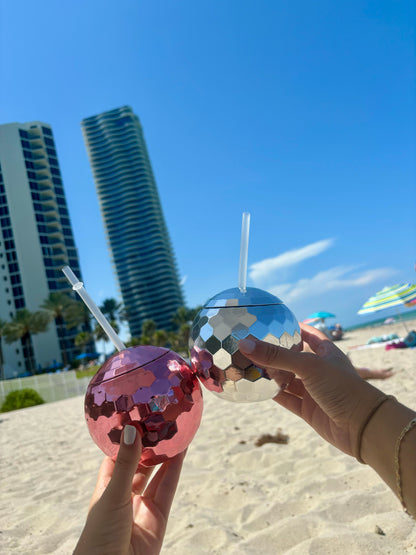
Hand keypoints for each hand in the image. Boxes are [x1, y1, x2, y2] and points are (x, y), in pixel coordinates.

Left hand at [74, 425, 184, 554]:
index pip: (115, 457)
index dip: (125, 438)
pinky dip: (175, 469)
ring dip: (165, 453)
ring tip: (174, 428)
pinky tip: (181, 450)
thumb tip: (131, 429)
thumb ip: (125, 464)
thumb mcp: (111, 495)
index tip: (136, 416)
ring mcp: (142, 506)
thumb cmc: (99, 536)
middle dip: (148, 444)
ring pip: (156, 473)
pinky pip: (168, 488)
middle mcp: (124, 495)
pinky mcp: (158, 517)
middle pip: (139, 463)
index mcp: (106, 488)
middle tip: (159, 419)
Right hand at [239, 324, 383, 456]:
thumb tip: (244, 343)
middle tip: (251, 345)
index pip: (308, 334)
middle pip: (293, 358)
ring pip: (287, 379)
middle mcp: (319, 370)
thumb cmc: (342, 387)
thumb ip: (277, 356)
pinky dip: (273, 393)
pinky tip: (256, 387)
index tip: (273, 321)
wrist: (362, 427)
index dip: (293, 327)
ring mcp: (313, 390)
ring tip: (248, 364)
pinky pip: (286, 398)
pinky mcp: (308, 410)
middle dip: (274, 353)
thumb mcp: (309, 365)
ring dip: (270, 374)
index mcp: (326, 353)